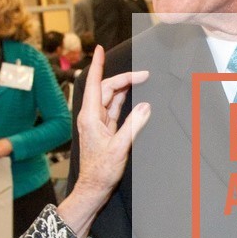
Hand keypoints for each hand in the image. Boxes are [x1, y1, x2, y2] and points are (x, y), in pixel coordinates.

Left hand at [57, 47, 150, 236]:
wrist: (93, 188)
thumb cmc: (101, 171)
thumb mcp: (120, 148)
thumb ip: (133, 126)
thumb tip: (145, 106)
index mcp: (90, 116)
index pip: (95, 84)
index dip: (97, 65)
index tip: (100, 49)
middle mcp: (92, 116)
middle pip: (107, 89)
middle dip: (124, 78)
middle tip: (145, 74)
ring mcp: (98, 122)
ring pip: (111, 98)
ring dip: (125, 88)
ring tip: (142, 80)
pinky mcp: (104, 129)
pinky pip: (115, 109)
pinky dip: (124, 100)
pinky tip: (134, 96)